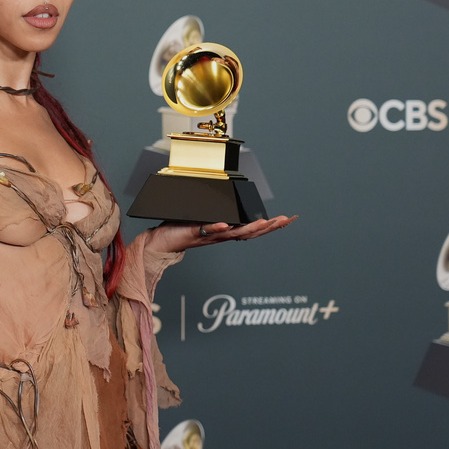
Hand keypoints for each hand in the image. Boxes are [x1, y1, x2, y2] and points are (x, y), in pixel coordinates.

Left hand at [144, 215, 296, 252]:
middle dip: (268, 227)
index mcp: (224, 231)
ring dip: (249, 228)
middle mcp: (220, 235)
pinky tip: (227, 225)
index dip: (270, 226)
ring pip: (233, 233)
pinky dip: (218, 228)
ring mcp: (208, 235)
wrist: (161, 241)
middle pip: (249, 233)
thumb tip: (230, 207)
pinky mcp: (194, 232)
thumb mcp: (204, 218)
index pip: (251, 229)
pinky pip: (207, 230)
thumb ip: (217, 215)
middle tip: (284, 221)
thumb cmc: (181, 229)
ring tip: (264, 223)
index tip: (286, 220)